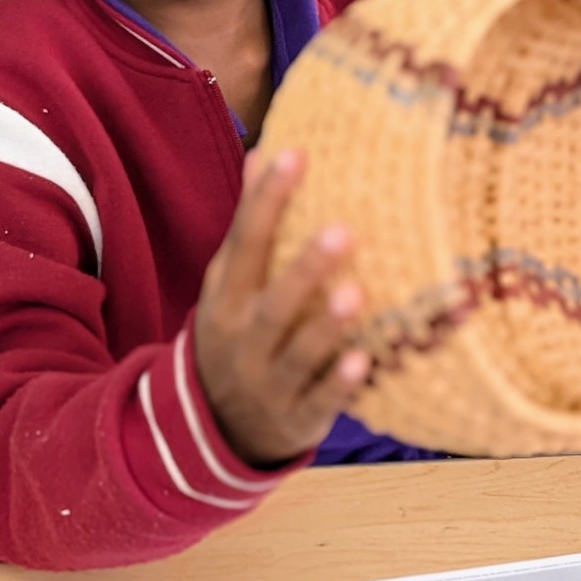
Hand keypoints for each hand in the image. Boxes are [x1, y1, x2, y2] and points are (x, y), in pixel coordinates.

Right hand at [193, 149, 370, 468]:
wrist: (215, 429)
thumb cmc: (236, 332)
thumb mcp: (230, 282)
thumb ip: (249, 224)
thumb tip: (262, 151)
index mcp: (227, 298)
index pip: (245, 243)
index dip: (267, 199)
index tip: (296, 154)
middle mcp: (243, 339)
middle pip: (272, 302)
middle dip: (304, 268)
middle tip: (343, 230)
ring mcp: (268, 381)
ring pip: (296, 353)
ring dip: (326, 326)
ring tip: (357, 294)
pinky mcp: (297, 417)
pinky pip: (318, 401)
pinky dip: (339, 383)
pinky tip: (365, 360)